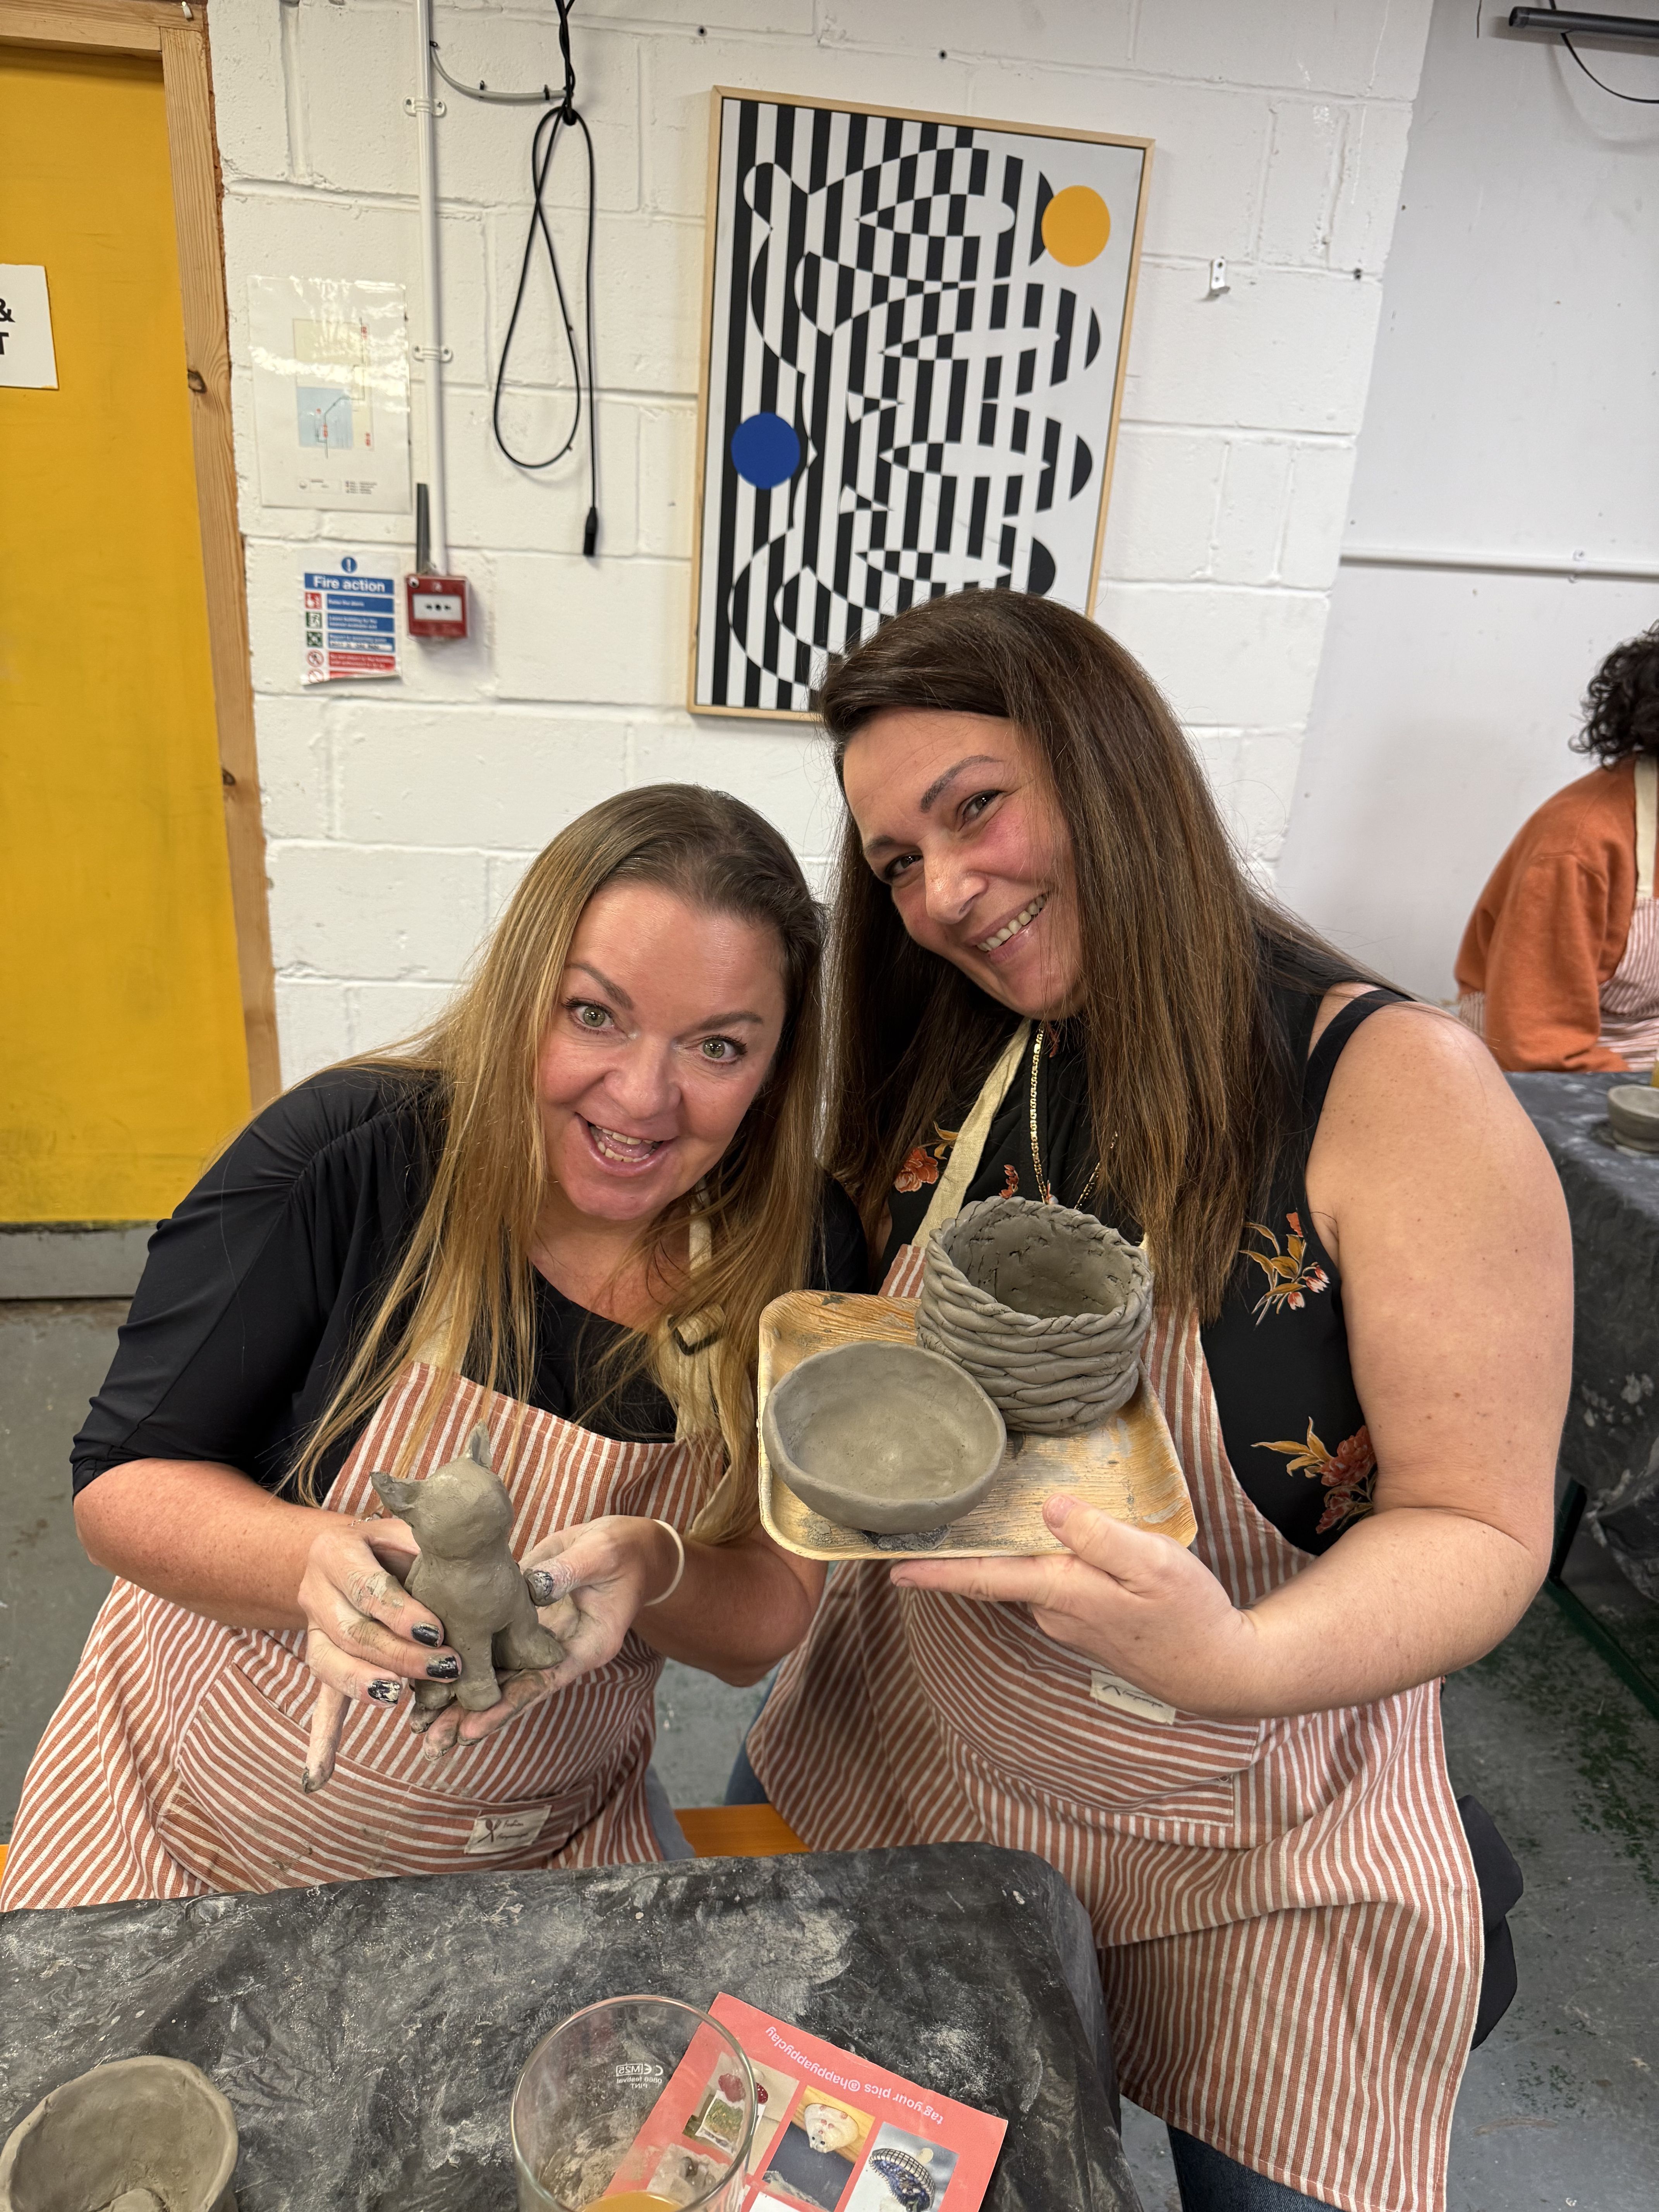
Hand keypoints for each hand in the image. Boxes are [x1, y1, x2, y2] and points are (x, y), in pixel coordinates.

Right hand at [298, 1514, 456, 1791]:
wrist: (352, 1549)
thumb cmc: (397, 1540)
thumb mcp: (411, 1531)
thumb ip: (434, 1547)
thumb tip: (483, 1555)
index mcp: (335, 1552)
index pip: (367, 1587)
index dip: (400, 1611)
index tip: (436, 1630)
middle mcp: (315, 1592)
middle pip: (353, 1631)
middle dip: (398, 1654)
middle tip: (443, 1668)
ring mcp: (315, 1630)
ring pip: (332, 1664)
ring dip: (366, 1685)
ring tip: (397, 1697)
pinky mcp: (324, 1658)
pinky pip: (321, 1700)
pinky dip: (323, 1739)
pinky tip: (319, 1776)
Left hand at [414, 1516, 678, 1756]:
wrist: (624, 1545)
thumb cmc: (622, 1551)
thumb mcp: (601, 1556)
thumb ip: (569, 1572)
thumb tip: (534, 1588)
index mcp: (584, 1647)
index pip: (541, 1683)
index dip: (506, 1706)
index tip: (470, 1729)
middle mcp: (558, 1653)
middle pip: (512, 1691)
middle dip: (470, 1718)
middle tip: (432, 1743)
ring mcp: (538, 1640)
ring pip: (495, 1675)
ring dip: (459, 1699)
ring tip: (419, 1726)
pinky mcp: (521, 1622)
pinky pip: (489, 1648)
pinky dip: (461, 1663)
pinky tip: (429, 1678)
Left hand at [889, 1494, 1262, 1718]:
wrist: (1218, 1670)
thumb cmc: (1189, 1613)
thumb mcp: (1152, 1563)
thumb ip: (1100, 1536)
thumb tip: (1051, 1509)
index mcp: (1063, 1591)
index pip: (985, 1578)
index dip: (937, 1572)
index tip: (893, 1568)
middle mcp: (1054, 1611)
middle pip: (1000, 1573)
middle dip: (965, 1553)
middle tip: (927, 1521)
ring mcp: (1068, 1622)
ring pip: (1030, 1578)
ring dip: (1013, 1554)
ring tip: (988, 1516)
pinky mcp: (1086, 1624)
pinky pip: (1053, 1587)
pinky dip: (1044, 1566)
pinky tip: (1054, 1545)